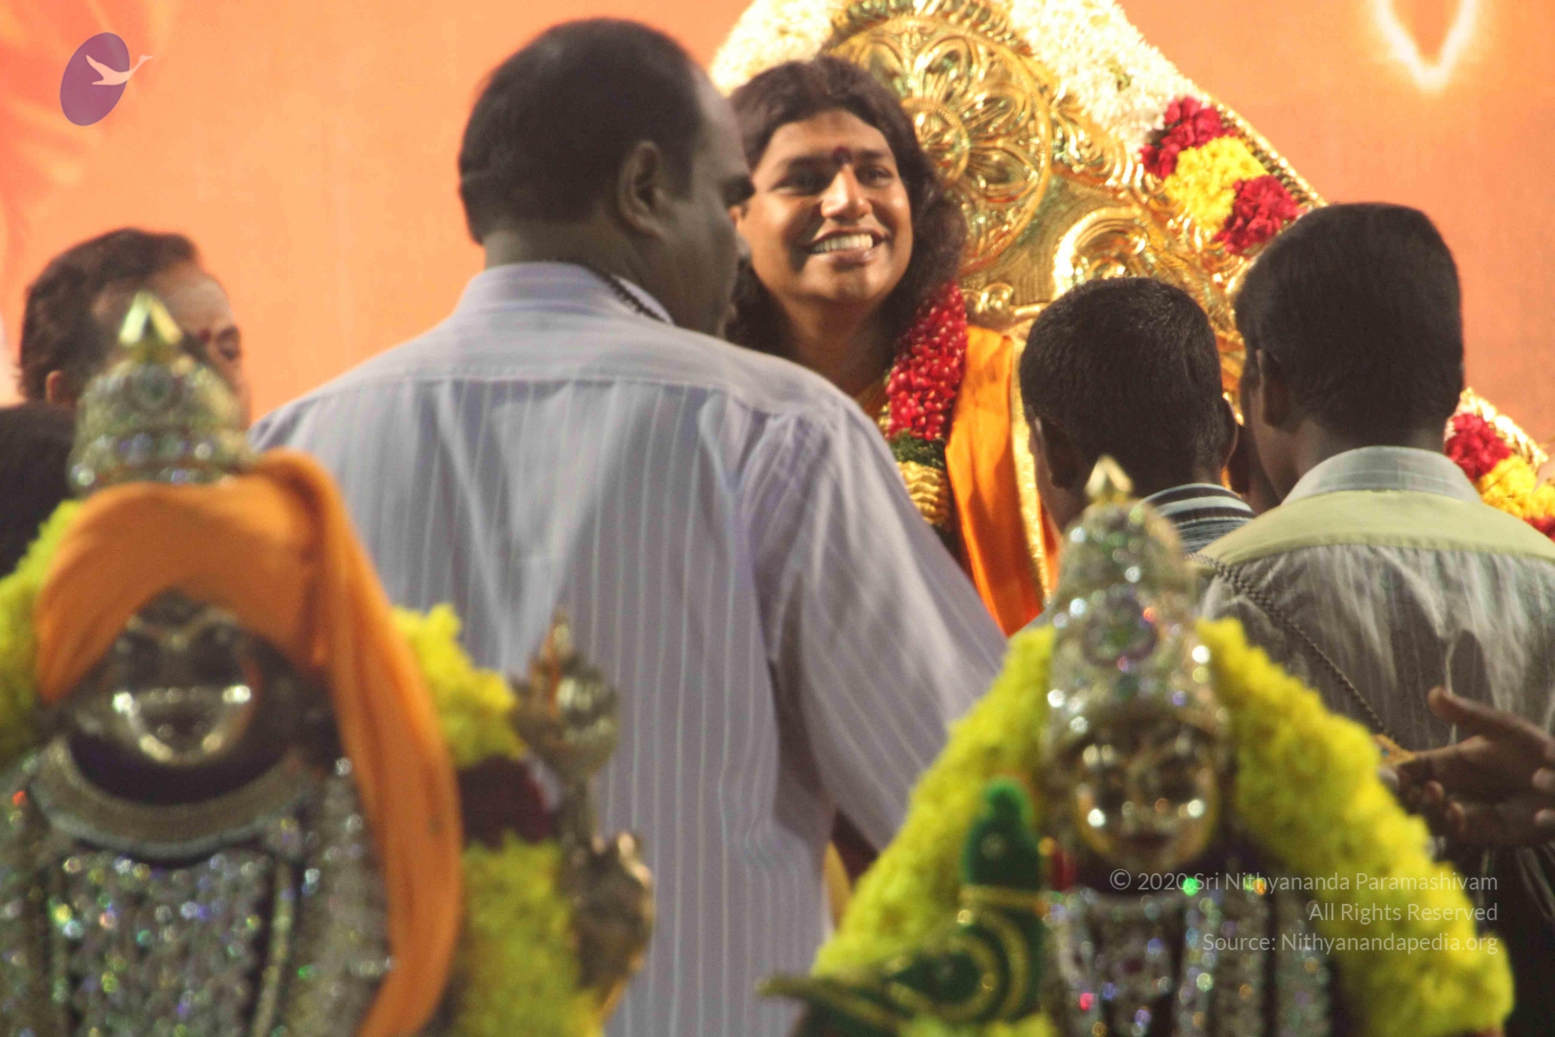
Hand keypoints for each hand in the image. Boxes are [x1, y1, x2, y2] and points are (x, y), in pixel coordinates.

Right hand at [1394, 687, 1554, 845]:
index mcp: (1445, 764)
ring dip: (1424, 810)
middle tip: (1408, 787)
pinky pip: (1456, 833)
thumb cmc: (1535, 750)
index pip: (1406, 770)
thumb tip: (1434, 693)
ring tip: (1435, 795)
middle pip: (1408, 799)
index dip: (1391, 773)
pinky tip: (1454, 811)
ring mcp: (1464, 813)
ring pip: (1427, 818)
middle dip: (1400, 796)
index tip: (1385, 772)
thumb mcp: (1500, 727)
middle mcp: (1449, 790)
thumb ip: (1465, 713)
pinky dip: (1448, 824)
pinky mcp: (1484, 832)